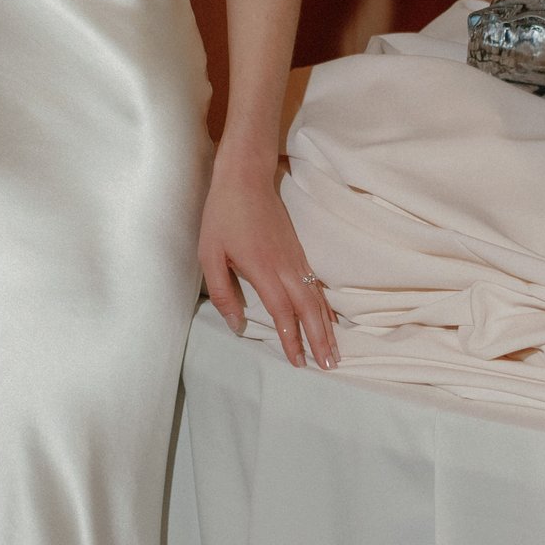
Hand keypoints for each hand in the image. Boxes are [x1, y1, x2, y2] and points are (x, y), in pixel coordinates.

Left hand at [200, 160, 337, 369]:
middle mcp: (285, 267)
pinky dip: (325, 307)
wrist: (245, 178)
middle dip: (321, 340)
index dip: (292, 339)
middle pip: (309, 309)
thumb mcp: (210, 255)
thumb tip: (236, 325)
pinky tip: (329, 320)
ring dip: (328, 326)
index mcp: (263, 269)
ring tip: (335, 351)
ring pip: (317, 298)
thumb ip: (222, 293)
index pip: (283, 312)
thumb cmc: (222, 216)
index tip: (298, 362)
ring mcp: (296, 259)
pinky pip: (316, 286)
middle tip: (329, 365)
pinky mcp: (298, 252)